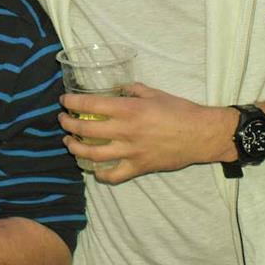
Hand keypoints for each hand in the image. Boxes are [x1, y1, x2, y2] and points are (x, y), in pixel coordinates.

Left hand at [59, 83, 237, 183]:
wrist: (201, 135)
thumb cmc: (180, 110)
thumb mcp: (155, 93)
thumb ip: (132, 90)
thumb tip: (117, 89)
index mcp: (129, 109)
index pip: (90, 105)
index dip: (72, 103)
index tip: (64, 101)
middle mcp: (125, 131)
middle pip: (86, 130)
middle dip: (68, 125)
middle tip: (63, 121)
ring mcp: (131, 151)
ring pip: (93, 154)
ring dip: (76, 149)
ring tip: (69, 143)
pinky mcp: (139, 167)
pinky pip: (113, 175)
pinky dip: (101, 174)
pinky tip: (94, 169)